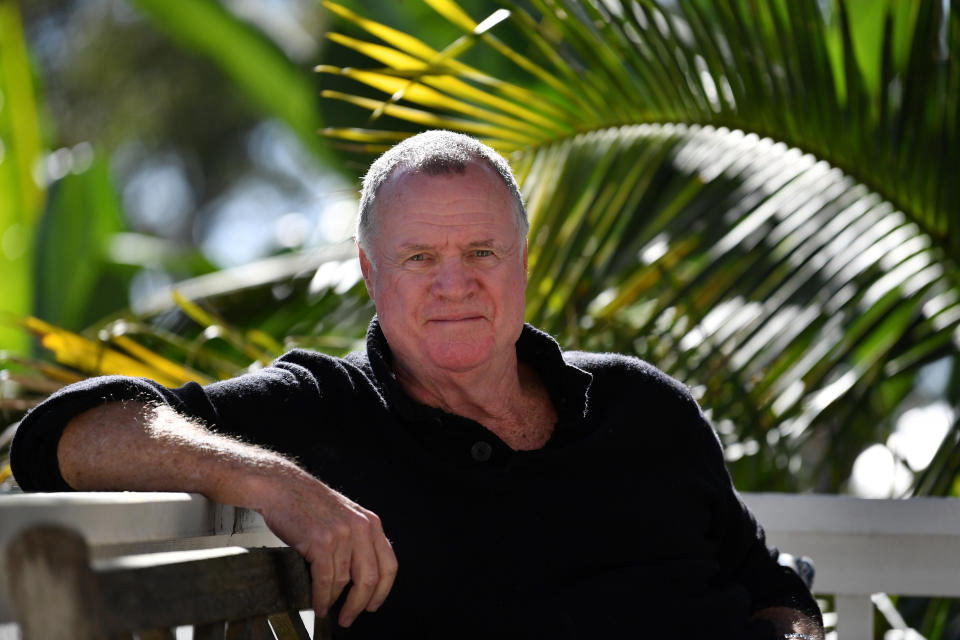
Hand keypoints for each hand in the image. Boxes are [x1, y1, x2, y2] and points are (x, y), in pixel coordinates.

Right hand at [252, 470, 397, 627]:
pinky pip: (325, 580)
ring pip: (344, 581)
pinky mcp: (321, 541)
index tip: (373, 605)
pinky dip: (321, 597)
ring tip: (326, 608)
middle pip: (370, 578)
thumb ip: (358, 540)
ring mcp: (341, 534)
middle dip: (359, 604)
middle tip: (350, 617)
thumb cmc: (309, 504)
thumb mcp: (345, 516)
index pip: (389, 565)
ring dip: (334, 601)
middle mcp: (360, 528)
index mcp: (370, 523)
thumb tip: (361, 577)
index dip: (382, 591)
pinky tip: (318, 603)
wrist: (283, 488)